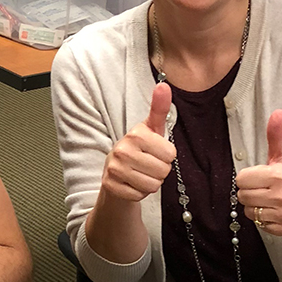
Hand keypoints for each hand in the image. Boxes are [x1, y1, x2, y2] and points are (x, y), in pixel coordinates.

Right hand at [100, 83, 176, 201]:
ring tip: (140, 174)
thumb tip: (164, 85)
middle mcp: (122, 150)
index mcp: (135, 134)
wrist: (114, 174)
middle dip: (159, 171)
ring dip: (150, 183)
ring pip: (153, 185)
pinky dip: (139, 193)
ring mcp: (115, 169)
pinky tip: (132, 183)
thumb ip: (159, 108)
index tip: (154, 152)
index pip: (171, 154)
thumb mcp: (151, 129)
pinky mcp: (111, 186)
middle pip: (163, 171)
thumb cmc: (138, 150)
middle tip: (147, 165)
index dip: (166, 156)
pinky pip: (140, 195)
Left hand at [235, 110, 281, 236]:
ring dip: (255, 206)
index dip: (248, 178)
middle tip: (263, 189)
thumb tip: (277, 112)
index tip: (259, 177)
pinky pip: (260, 225)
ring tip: (268, 199)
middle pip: (243, 196)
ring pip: (250, 212)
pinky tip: (274, 211)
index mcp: (279, 175)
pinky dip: (264, 219)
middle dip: (249, 192)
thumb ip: (276, 135)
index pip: (241, 179)